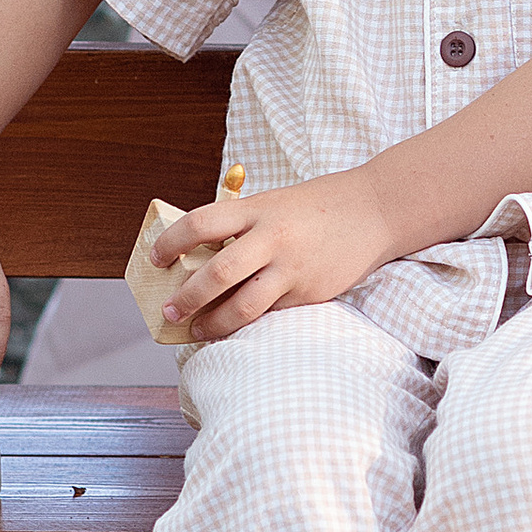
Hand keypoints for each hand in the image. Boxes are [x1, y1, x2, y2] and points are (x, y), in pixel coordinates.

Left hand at [152, 173, 395, 340]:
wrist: (376, 210)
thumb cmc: (319, 204)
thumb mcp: (274, 202)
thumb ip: (241, 225)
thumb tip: (200, 256)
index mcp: (258, 208)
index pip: (200, 223)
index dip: (170, 242)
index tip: (155, 258)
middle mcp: (272, 238)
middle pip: (216, 274)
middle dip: (186, 298)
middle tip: (168, 311)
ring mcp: (293, 269)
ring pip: (243, 307)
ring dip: (213, 323)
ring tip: (197, 329)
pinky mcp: (310, 293)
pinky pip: (270, 314)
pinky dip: (248, 323)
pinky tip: (235, 327)